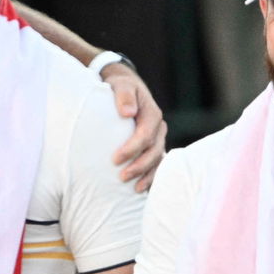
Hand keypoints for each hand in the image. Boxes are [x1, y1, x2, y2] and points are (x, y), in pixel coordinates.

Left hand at [103, 63, 166, 190]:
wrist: (124, 87)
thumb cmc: (119, 87)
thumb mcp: (120, 85)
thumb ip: (124, 95)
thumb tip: (128, 113)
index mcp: (152, 114)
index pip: (146, 134)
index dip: (132, 148)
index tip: (115, 159)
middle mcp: (158, 128)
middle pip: (154, 150)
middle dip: (140, 165)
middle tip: (122, 177)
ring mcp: (157, 138)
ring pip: (157, 159)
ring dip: (147, 175)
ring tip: (135, 188)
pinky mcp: (152, 147)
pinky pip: (156, 164)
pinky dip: (151, 176)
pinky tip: (141, 188)